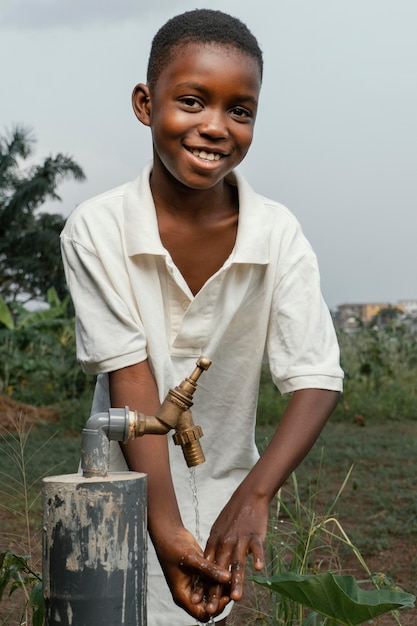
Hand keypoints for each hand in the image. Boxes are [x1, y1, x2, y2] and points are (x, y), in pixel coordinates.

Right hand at [153, 525, 231, 620]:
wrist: (169, 533)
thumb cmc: (173, 547)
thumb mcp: (191, 559)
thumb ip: (209, 569)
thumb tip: (227, 577)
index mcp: (183, 595)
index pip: (201, 612)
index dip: (214, 608)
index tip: (225, 596)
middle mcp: (190, 592)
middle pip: (208, 605)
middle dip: (220, 599)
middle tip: (232, 589)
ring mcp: (195, 582)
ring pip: (211, 592)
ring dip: (222, 589)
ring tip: (234, 581)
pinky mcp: (200, 573)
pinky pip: (212, 580)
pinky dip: (219, 578)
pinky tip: (230, 572)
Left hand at [202, 491, 268, 611]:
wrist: (248, 497)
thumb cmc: (232, 515)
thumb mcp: (217, 531)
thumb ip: (213, 549)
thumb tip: (208, 567)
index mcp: (215, 542)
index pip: (207, 569)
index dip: (202, 586)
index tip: (197, 602)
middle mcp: (226, 543)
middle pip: (220, 571)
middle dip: (215, 591)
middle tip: (211, 609)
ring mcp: (241, 539)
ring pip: (238, 563)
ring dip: (236, 581)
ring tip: (235, 598)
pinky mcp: (255, 535)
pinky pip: (257, 548)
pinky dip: (258, 557)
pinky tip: (259, 569)